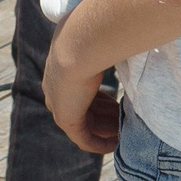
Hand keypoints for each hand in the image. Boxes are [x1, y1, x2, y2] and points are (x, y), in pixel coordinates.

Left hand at [43, 31, 118, 156]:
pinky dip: (100, 144)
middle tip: (124, 118)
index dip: (100, 98)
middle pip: (83, 109)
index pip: (80, 90)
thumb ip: (105, 47)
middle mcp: (56, 90)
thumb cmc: (93, 35)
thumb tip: (121, 41)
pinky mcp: (66, 119)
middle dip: (105, 115)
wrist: (79, 44)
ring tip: (125, 131)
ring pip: (85, 125)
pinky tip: (115, 144)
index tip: (117, 101)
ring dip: (105, 129)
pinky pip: (84, 139)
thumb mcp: (98, 40)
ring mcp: (59, 105)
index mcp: (60, 70)